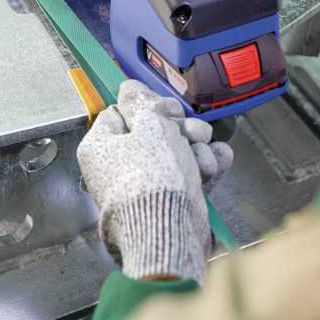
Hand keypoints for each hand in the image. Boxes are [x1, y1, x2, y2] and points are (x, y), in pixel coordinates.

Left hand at [77, 80, 233, 283]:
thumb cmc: (151, 174)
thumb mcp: (150, 125)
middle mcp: (116, 166)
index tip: (166, 108)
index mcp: (100, 146)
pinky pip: (185, 177)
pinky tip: (219, 160)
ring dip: (196, 149)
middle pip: (152, 132)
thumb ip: (143, 102)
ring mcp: (142, 187)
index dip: (146, 107)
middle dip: (180, 128)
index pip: (119, 113)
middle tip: (194, 130)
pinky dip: (203, 169)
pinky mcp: (165, 204)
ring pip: (173, 154)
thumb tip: (128, 87)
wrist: (167, 232)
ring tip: (205, 157)